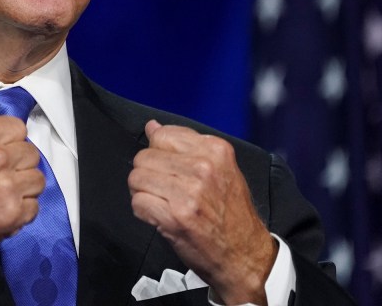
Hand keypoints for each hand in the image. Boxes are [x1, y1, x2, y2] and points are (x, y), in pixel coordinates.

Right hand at [0, 117, 44, 284]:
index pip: (16, 127)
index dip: (11, 138)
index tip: (8, 147)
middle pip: (30, 152)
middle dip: (19, 162)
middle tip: (6, 173)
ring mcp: (7, 187)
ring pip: (37, 178)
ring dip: (24, 186)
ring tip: (8, 193)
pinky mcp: (12, 214)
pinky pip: (34, 206)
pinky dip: (23, 210)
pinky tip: (6, 210)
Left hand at [129, 120, 277, 304]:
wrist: (244, 255)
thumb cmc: (231, 214)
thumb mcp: (220, 169)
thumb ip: (186, 146)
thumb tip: (152, 126)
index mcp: (215, 150)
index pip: (162, 134)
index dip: (159, 152)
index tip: (167, 167)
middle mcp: (203, 167)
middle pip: (145, 156)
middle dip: (147, 173)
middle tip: (164, 189)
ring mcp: (188, 192)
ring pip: (136, 178)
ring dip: (143, 192)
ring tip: (162, 202)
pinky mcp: (175, 216)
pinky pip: (138, 202)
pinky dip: (144, 211)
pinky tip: (161, 216)